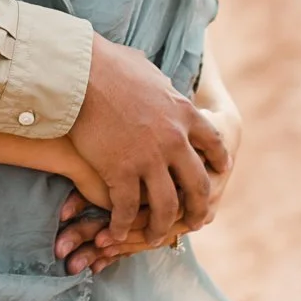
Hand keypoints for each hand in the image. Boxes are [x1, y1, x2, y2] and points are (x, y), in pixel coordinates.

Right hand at [60, 36, 229, 268]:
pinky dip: (123, 224)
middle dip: (198, 208)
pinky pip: (127, 208)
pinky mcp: (121, 171)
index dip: (218, 161)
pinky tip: (117, 231)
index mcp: (184, 113)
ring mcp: (149, 159)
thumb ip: (161, 86)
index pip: (214, 143)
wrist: (80, 72)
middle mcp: (174, 140)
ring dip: (162, 226)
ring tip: (156, 236)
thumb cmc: (108, 63)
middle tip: (195, 221)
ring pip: (166, 206)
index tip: (220, 171)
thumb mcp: (149, 71)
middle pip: (198, 185)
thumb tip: (162, 83)